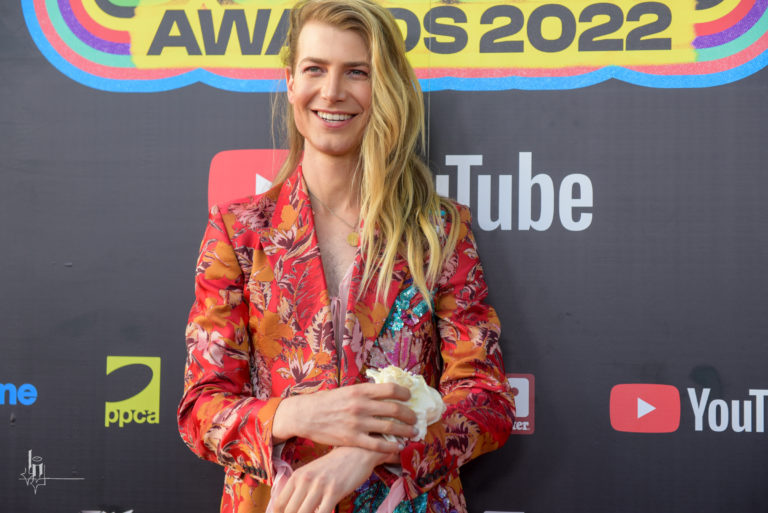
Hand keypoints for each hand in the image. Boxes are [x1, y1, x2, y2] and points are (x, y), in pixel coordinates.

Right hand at [272, 383, 417, 451]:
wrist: (305, 415)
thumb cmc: (326, 401)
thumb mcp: (346, 390)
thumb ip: (364, 392)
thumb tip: (384, 392)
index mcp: (360, 390)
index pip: (392, 389)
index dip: (405, 394)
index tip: (410, 398)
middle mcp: (361, 405)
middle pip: (396, 410)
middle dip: (410, 416)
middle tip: (415, 419)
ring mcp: (357, 423)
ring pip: (390, 428)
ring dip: (405, 432)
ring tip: (412, 433)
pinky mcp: (352, 438)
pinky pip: (377, 445)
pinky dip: (391, 446)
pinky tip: (397, 447)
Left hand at [272, 446, 391, 512]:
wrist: (357, 451)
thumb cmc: (334, 465)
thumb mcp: (312, 472)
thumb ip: (300, 487)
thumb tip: (290, 508)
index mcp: (297, 475)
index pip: (279, 503)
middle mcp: (305, 480)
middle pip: (289, 511)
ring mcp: (320, 485)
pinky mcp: (334, 491)